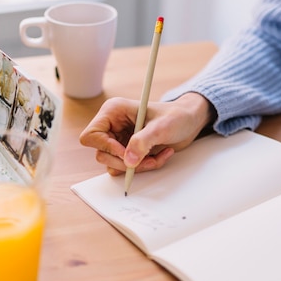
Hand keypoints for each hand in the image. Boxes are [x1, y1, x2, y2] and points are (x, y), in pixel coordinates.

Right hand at [79, 92, 215, 174]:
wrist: (189, 121)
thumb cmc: (177, 116)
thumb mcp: (162, 127)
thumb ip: (143, 141)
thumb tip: (129, 160)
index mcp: (113, 112)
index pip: (91, 136)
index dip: (106, 148)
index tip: (127, 153)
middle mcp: (113, 126)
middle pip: (101, 154)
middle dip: (125, 162)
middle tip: (147, 159)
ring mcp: (119, 139)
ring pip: (114, 164)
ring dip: (137, 167)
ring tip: (156, 157)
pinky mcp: (128, 151)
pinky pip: (126, 168)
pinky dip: (143, 167)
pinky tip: (159, 156)